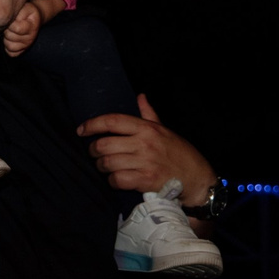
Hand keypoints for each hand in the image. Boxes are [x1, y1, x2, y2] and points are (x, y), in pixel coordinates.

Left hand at [2, 0, 43, 56]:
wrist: (35, 17)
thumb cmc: (27, 12)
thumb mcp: (25, 7)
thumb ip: (17, 12)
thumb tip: (7, 20)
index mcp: (31, 27)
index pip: (16, 28)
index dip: (9, 23)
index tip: (10, 19)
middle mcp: (30, 38)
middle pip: (10, 37)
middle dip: (6, 30)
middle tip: (8, 25)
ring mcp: (27, 46)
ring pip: (10, 47)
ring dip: (6, 39)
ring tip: (8, 32)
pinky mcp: (22, 51)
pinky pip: (11, 54)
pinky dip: (7, 48)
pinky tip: (9, 39)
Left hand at [78, 95, 215, 199]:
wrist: (197, 179)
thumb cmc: (180, 154)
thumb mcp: (166, 130)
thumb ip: (149, 114)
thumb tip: (141, 96)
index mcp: (147, 128)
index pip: (112, 121)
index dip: (92, 124)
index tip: (81, 130)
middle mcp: (144, 143)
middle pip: (103, 144)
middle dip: (93, 151)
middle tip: (95, 155)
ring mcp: (144, 162)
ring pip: (107, 163)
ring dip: (102, 167)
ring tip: (105, 168)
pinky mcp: (145, 180)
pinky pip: (117, 180)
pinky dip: (112, 181)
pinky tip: (116, 180)